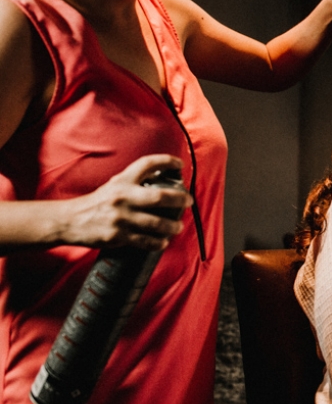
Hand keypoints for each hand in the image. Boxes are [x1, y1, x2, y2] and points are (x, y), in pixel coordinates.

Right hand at [62, 154, 191, 250]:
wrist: (70, 220)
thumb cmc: (97, 202)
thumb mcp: (115, 186)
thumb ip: (135, 183)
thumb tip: (162, 182)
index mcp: (122, 181)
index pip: (147, 164)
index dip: (166, 161)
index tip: (180, 165)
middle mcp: (123, 197)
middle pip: (159, 197)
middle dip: (179, 199)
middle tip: (188, 202)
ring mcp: (121, 218)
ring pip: (156, 223)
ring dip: (172, 226)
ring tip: (177, 226)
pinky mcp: (118, 236)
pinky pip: (145, 241)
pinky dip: (158, 242)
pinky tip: (163, 241)